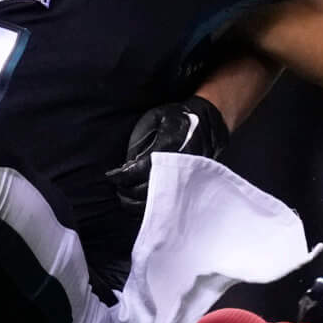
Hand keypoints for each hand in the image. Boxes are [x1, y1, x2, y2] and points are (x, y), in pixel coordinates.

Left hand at [109, 95, 231, 206]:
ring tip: (126, 197)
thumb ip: (140, 141)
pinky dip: (153, 205)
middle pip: (148, 188)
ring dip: (138, 202)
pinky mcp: (193, 185)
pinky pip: (170, 202)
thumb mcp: (155, 118)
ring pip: (159, 200)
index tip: (112, 177)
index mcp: (170, 146)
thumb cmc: (179, 117)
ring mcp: (189, 177)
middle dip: (128, 191)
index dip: (122, 176)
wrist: (211, 121)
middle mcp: (180, 165)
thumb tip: (127, 165)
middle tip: (118, 188)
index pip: (140, 169)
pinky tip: (142, 201)